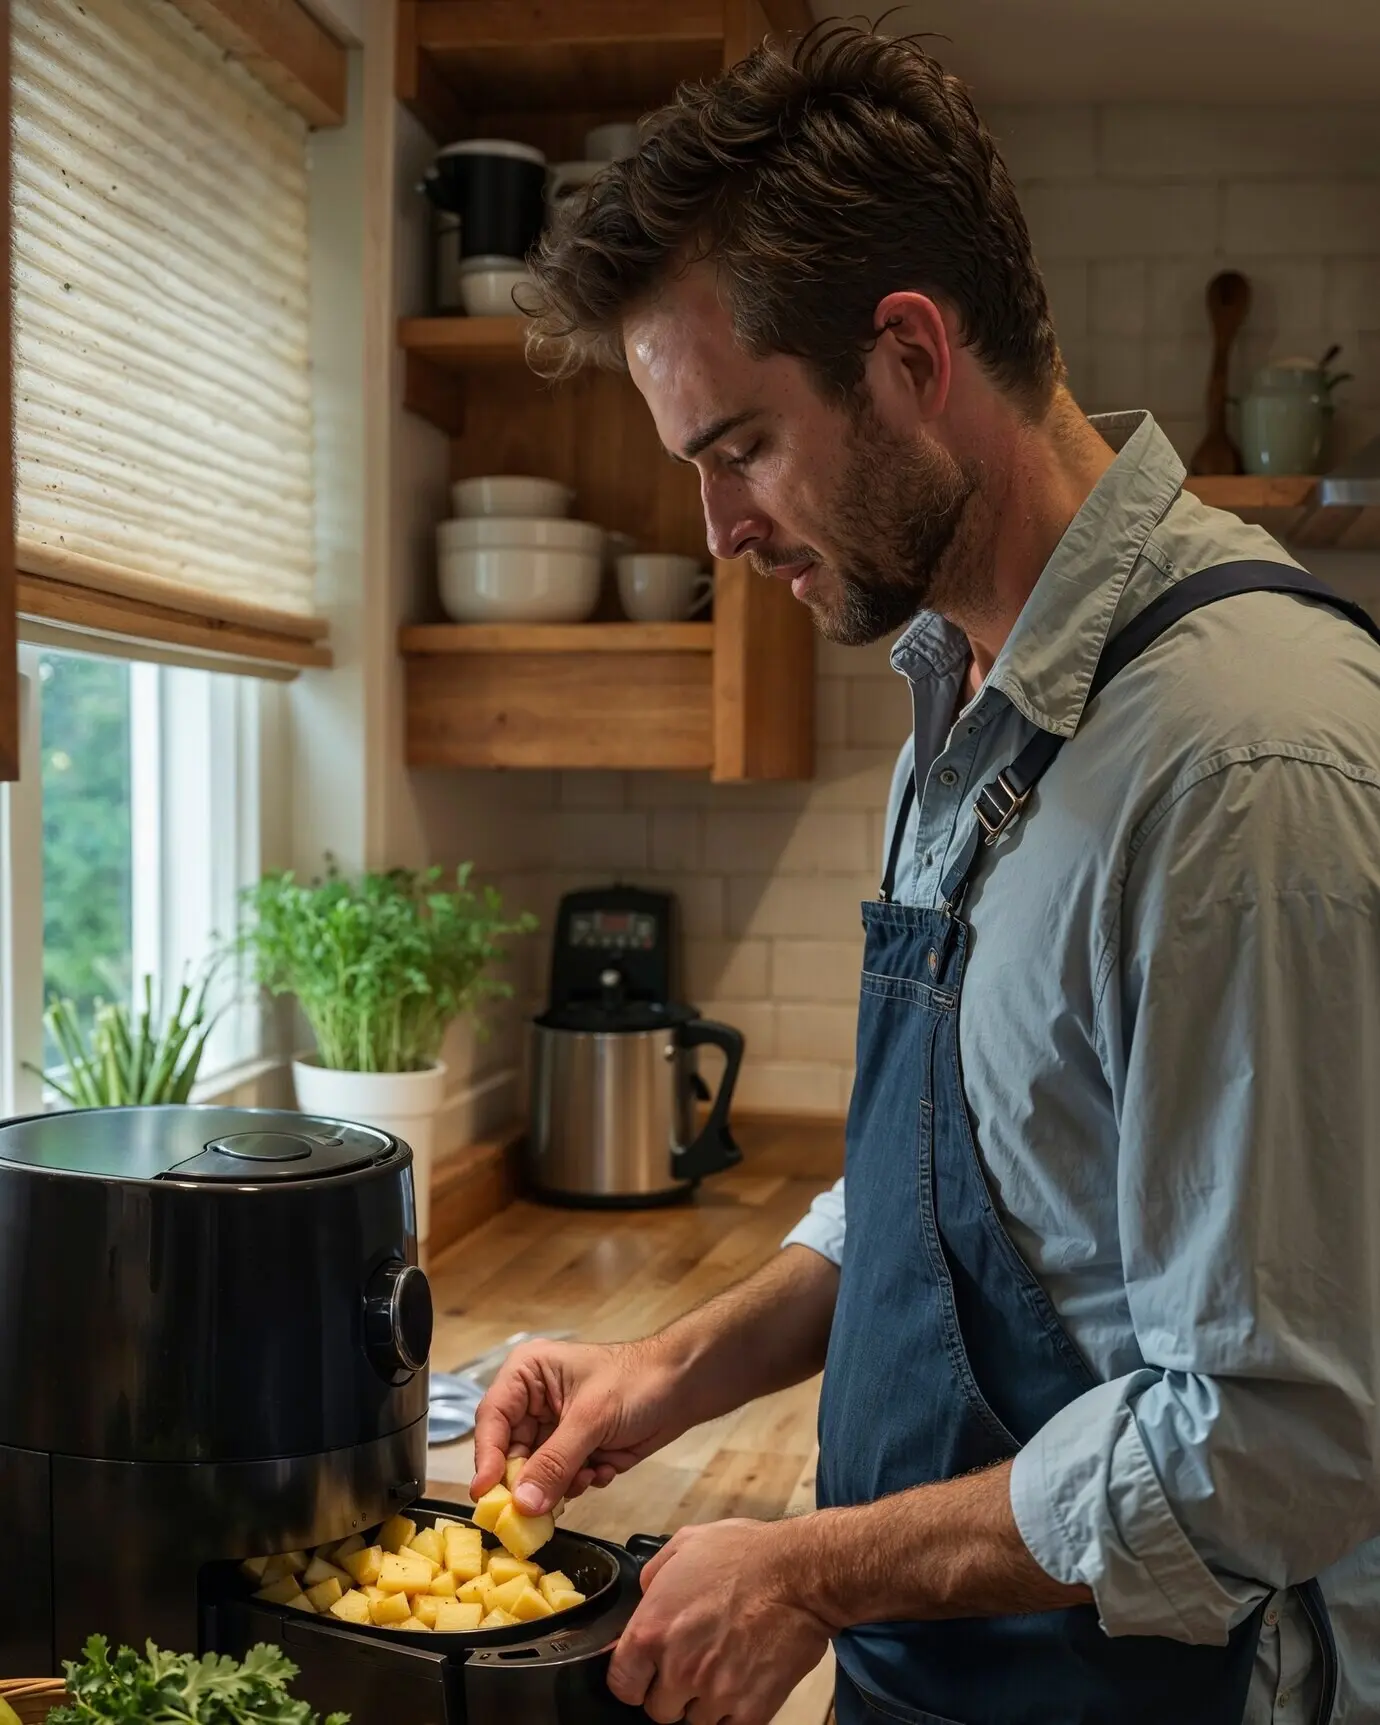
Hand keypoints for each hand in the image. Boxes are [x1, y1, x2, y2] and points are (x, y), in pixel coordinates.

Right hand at [470, 1336, 687, 1513]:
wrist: (685, 1386)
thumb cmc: (637, 1382)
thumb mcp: (591, 1420)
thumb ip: (554, 1463)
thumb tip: (522, 1506)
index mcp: (527, 1374)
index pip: (492, 1420)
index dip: (486, 1458)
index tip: (486, 1495)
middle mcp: (533, 1401)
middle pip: (509, 1453)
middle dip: (529, 1481)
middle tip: (537, 1511)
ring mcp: (554, 1428)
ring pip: (536, 1473)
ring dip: (561, 1483)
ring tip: (589, 1473)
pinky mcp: (575, 1450)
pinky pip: (562, 1480)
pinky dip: (581, 1481)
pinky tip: (605, 1467)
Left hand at [608, 1519, 830, 1724]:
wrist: (798, 1573)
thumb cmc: (744, 1554)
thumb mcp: (685, 1544)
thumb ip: (653, 1576)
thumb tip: (645, 1598)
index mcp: (652, 1631)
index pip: (621, 1685)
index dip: (634, 1678)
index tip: (647, 1672)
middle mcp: (677, 1669)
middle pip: (658, 1710)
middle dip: (672, 1690)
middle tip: (694, 1665)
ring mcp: (714, 1694)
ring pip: (695, 1722)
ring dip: (705, 1703)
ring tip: (724, 1669)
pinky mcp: (750, 1711)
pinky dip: (733, 1713)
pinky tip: (743, 1683)